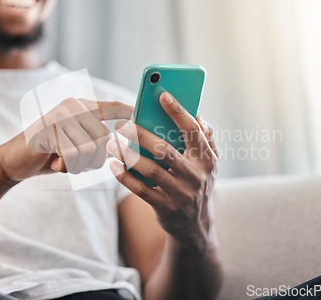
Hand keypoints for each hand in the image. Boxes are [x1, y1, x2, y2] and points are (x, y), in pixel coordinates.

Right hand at [0, 98, 132, 180]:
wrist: (13, 161)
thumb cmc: (49, 155)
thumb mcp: (75, 146)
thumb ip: (94, 141)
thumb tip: (119, 145)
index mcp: (80, 108)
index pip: (111, 107)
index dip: (128, 112)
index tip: (142, 115)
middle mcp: (72, 107)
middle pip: (103, 139)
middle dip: (93, 160)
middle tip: (73, 162)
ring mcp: (60, 116)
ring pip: (90, 149)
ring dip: (79, 164)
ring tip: (63, 161)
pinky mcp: (49, 130)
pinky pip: (73, 155)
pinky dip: (65, 166)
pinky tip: (53, 161)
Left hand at [106, 92, 217, 244]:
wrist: (195, 225)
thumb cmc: (198, 184)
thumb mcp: (209, 163)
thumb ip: (205, 138)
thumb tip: (198, 114)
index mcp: (207, 159)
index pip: (193, 130)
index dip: (178, 112)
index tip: (162, 95)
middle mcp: (196, 176)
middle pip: (165, 150)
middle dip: (141, 134)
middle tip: (122, 124)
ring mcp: (181, 193)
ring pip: (150, 169)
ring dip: (128, 155)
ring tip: (111, 144)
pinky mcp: (165, 207)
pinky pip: (141, 190)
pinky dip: (125, 177)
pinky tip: (114, 165)